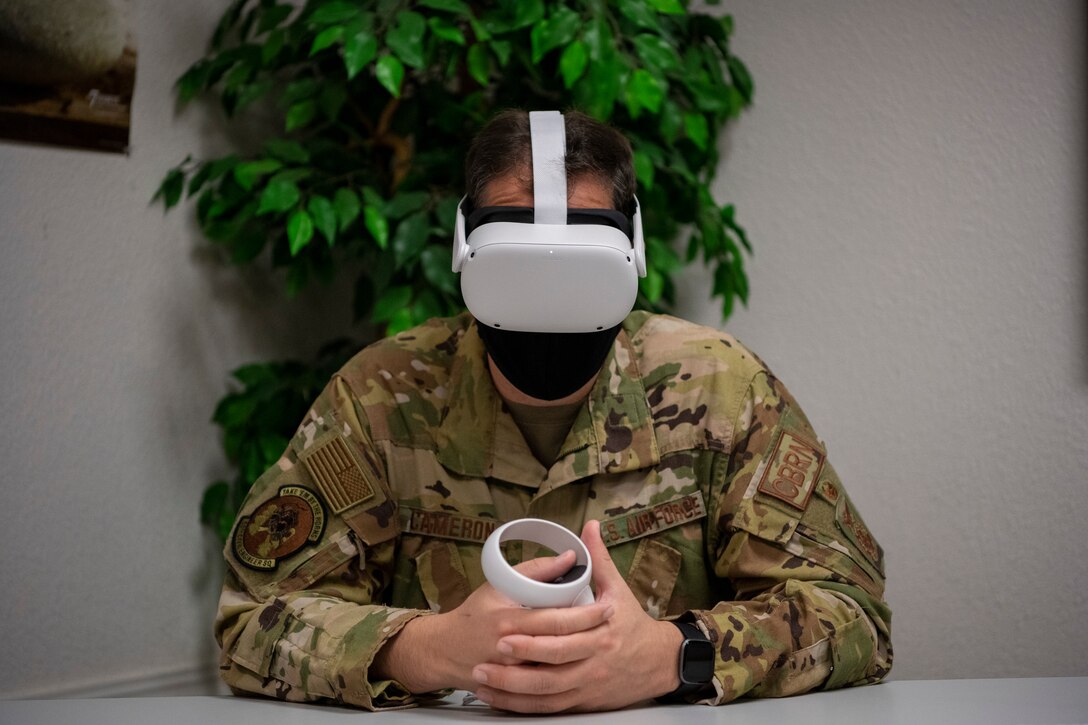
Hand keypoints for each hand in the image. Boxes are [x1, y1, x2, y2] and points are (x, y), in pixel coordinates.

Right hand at [372, 548, 613, 693]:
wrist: (442, 651)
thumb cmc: (472, 615)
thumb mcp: (498, 585)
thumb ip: (534, 570)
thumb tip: (570, 555)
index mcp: (508, 621)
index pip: (555, 620)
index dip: (585, 615)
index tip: (608, 606)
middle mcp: (510, 651)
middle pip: (560, 649)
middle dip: (591, 637)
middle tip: (614, 627)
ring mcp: (511, 675)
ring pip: (556, 674)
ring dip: (582, 663)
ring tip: (604, 650)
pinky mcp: (512, 691)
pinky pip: (543, 695)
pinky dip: (565, 685)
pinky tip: (581, 675)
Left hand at [470, 520, 683, 712]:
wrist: (659, 663)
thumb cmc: (633, 624)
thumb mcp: (619, 590)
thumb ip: (599, 559)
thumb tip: (589, 526)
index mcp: (600, 632)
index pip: (561, 637)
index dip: (531, 638)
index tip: (503, 633)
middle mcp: (593, 663)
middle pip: (550, 669)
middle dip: (514, 667)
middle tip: (485, 660)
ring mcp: (587, 687)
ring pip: (546, 695)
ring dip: (512, 691)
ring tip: (483, 682)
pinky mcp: (583, 704)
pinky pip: (550, 709)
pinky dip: (523, 707)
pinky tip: (502, 700)